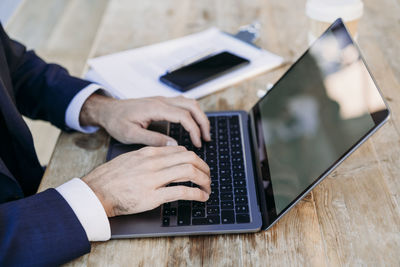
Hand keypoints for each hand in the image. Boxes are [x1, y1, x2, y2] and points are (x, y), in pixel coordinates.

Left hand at [79, 94, 210, 146]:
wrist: (107, 110)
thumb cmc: (116, 122)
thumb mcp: (131, 134)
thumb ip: (153, 139)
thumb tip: (174, 145)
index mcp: (155, 108)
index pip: (183, 115)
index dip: (194, 130)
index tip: (198, 144)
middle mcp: (161, 101)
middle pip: (191, 105)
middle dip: (203, 122)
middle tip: (207, 138)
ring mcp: (162, 100)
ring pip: (189, 102)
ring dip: (199, 116)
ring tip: (203, 133)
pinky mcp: (161, 103)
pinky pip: (183, 104)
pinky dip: (192, 113)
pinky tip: (192, 125)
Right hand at [82, 146, 210, 216]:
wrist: (95, 192)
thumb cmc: (111, 177)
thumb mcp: (131, 158)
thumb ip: (150, 157)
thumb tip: (168, 158)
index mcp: (149, 153)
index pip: (181, 150)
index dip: (195, 159)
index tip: (199, 167)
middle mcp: (154, 162)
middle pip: (190, 158)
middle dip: (204, 168)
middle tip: (208, 177)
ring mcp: (154, 178)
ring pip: (189, 172)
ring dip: (204, 180)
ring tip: (207, 188)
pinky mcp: (152, 196)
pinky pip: (181, 191)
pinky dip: (196, 193)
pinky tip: (201, 197)